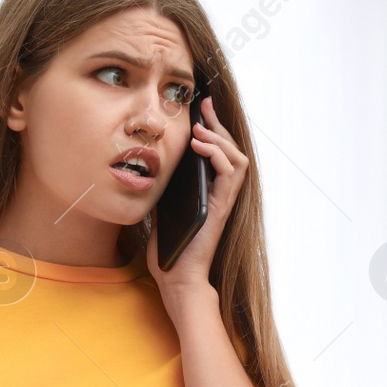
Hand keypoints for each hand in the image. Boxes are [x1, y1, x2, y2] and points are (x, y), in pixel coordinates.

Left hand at [147, 95, 248, 319]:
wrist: (176, 280)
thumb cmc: (169, 252)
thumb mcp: (160, 211)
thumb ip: (163, 191)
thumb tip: (149, 167)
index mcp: (208, 194)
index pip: (218, 154)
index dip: (212, 130)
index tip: (199, 111)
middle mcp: (220, 196)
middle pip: (230, 150)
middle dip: (218, 124)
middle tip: (204, 106)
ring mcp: (223, 202)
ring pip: (237, 159)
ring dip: (220, 138)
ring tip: (200, 128)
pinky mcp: (221, 208)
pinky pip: (230, 174)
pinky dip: (217, 154)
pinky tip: (200, 146)